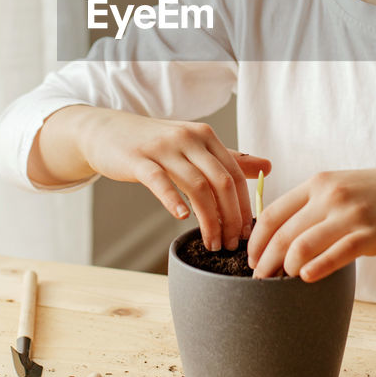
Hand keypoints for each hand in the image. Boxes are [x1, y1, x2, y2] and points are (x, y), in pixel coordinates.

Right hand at [36, 106, 270, 251]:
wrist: (107, 131)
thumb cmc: (154, 143)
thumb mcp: (193, 146)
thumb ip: (230, 158)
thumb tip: (268, 167)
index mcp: (206, 136)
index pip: (236, 174)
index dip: (244, 207)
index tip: (246, 234)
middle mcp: (189, 138)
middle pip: (222, 181)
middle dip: (231, 218)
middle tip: (230, 245)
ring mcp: (163, 147)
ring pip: (197, 186)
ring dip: (209, 220)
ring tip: (211, 243)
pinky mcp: (139, 159)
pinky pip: (160, 181)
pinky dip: (173, 200)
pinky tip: (181, 218)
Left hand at [247, 163, 375, 280]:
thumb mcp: (342, 187)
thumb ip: (313, 206)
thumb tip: (282, 237)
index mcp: (318, 183)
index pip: (272, 213)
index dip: (256, 240)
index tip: (251, 258)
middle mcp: (330, 196)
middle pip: (281, 234)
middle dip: (264, 261)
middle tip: (258, 279)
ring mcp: (350, 215)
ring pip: (301, 247)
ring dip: (285, 269)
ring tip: (282, 280)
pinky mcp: (369, 236)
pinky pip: (333, 257)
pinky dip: (314, 270)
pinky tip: (306, 278)